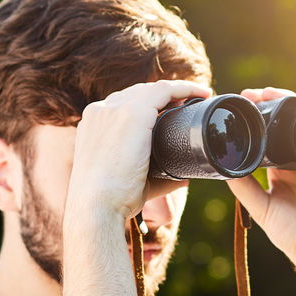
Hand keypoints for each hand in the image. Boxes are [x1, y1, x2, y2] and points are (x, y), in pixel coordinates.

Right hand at [67, 80, 211, 219]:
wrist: (97, 206)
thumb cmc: (113, 200)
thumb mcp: (131, 179)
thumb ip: (157, 176)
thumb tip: (184, 178)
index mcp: (94, 123)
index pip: (124, 102)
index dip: (151, 103)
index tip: (174, 109)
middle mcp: (101, 110)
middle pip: (139, 93)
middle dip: (165, 96)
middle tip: (190, 104)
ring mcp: (115, 108)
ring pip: (153, 89)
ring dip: (178, 90)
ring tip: (200, 96)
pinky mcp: (134, 113)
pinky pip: (165, 90)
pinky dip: (185, 88)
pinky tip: (201, 93)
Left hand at [227, 88, 295, 267]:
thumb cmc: (294, 236)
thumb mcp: (261, 208)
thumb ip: (244, 187)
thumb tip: (223, 163)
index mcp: (282, 171)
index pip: (270, 137)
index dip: (258, 120)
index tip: (242, 104)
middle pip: (287, 126)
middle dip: (273, 105)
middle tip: (254, 94)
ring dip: (294, 104)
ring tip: (276, 93)